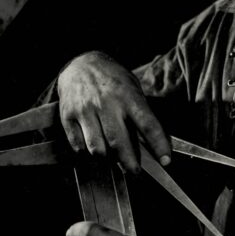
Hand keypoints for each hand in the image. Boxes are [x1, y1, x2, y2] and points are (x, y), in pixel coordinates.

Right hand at [57, 51, 169, 173]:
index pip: (148, 124)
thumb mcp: (132, 88)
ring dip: (108, 160)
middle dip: (130, 164)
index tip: (166, 160)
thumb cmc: (112, 80)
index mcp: (128, 95)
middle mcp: (106, 103)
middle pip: (120, 143)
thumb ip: (141, 113)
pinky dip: (88, 154)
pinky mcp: (68, 116)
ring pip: (97, 148)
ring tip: (113, 159)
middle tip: (135, 172)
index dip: (159, 145)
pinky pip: (78, 146)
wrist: (79, 63)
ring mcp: (85, 110)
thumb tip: (151, 144)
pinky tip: (95, 150)